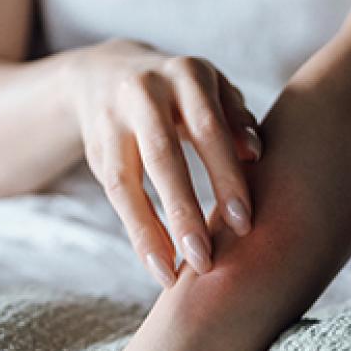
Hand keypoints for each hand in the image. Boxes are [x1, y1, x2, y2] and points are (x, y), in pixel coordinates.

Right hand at [62, 38, 262, 287]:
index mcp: (187, 75)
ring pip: (127, 181)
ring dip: (151, 232)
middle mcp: (144, 92)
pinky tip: (158, 264)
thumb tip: (255, 154)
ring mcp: (112, 120)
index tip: (243, 225)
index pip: (208, 131)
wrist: (104, 74)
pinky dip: (138, 233)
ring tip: (173, 276)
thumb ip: (235, 119)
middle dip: (184, 213)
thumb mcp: (212, 92)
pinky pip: (115, 196)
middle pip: (163, 158)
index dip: (225, 178)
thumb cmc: (182, 94)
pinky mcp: (95, 149)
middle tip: (205, 262)